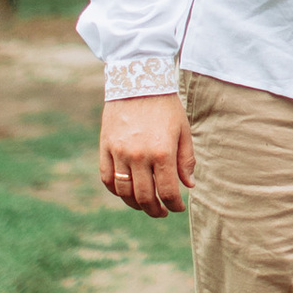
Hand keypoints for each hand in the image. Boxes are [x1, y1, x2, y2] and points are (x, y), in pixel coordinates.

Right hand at [99, 92, 192, 218]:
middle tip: (162, 212)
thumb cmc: (165, 106)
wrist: (138, 81)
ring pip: (124, 191)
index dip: (174, 205)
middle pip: (145, 197)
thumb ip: (186, 160)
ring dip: (135, 204)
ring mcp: (119, 153)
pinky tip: (126, 192)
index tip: (177, 208)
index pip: (167, 192)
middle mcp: (139, 156)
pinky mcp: (105, 147)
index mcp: (162, 152)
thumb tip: (188, 186)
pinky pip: (107, 178)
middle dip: (156, 210)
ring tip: (145, 204)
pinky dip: (115, 190)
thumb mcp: (183, 130)